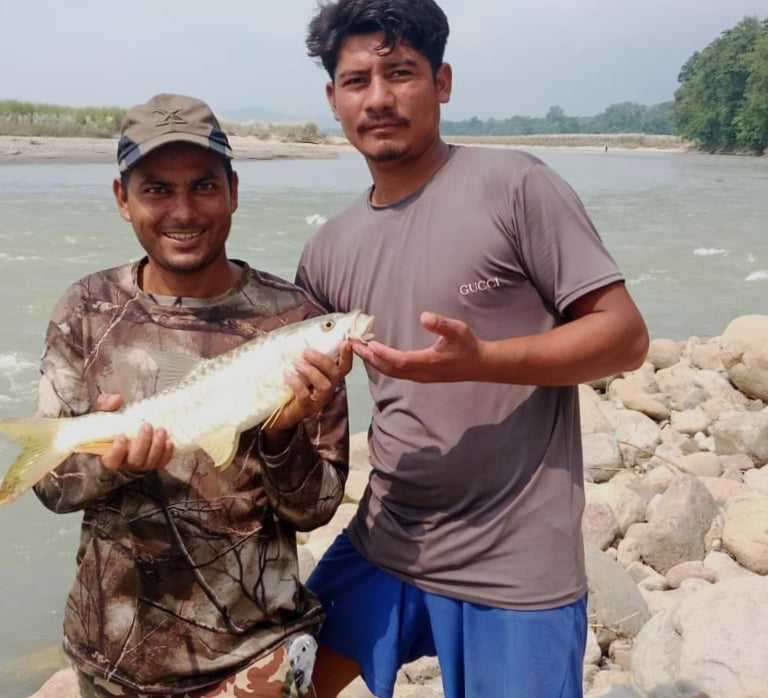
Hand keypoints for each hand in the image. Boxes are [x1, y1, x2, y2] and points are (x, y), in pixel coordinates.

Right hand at [94, 393, 174, 472]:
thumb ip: (107, 405)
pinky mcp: (154, 462)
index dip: (116, 451)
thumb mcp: (107, 414)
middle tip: (146, 426)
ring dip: (157, 446)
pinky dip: (167, 453)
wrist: (129, 431)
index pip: (110, 460)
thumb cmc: (115, 425)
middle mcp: (126, 463)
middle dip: (143, 443)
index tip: (121, 438)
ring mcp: (142, 464)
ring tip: (161, 430)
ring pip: (150, 462)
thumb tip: (116, 399)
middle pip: (135, 460)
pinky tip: (169, 442)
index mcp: (110, 454)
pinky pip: (162, 462)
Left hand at [260, 342, 352, 449]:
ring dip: (311, 371)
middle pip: (336, 374)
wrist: (278, 413)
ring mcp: (318, 400)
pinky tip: (288, 376)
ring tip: (296, 363)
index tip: (346, 342)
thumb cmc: (291, 387)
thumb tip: (301, 338)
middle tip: (306, 352)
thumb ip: (306, 357)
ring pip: (325, 385)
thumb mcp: (300, 370)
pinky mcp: (306, 408)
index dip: (348, 355)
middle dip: (323, 360)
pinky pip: (305, 396)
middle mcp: (328, 389)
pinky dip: (297, 384)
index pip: (344, 366)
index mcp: (329, 377)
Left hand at [352, 312, 482, 382]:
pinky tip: (375, 356)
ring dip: (373, 362)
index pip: (399, 360)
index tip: (368, 344)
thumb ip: (441, 324)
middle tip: (352, 345)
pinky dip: (382, 364)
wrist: (479, 365)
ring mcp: (420, 377)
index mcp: (428, 362)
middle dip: (369, 358)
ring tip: (358, 349)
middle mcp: (421, 373)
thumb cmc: (468, 346)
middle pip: (389, 369)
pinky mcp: (420, 376)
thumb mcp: (458, 330)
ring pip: (391, 372)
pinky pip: (396, 372)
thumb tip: (424, 316)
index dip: (383, 354)